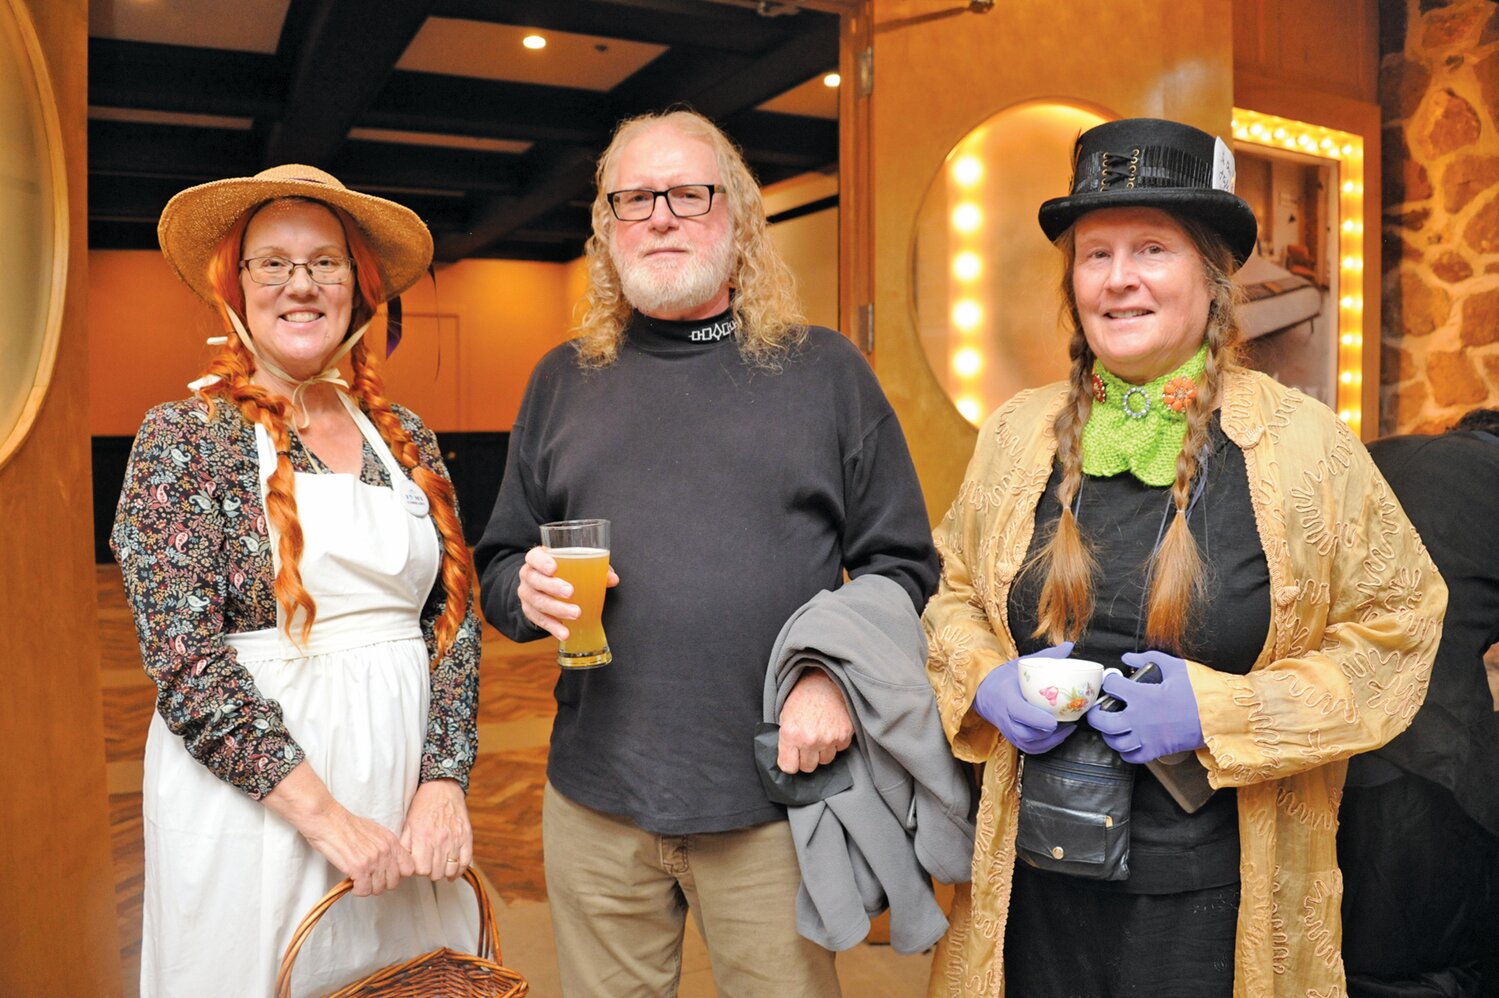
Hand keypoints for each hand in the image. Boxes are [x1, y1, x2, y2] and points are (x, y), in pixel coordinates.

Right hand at [301, 806, 415, 896]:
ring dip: (368, 888)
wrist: (328, 820)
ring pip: (378, 889)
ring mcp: (373, 860)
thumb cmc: (347, 825)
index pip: (409, 868)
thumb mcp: (376, 832)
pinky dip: (357, 890)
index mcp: (392, 841)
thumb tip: (390, 864)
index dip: (397, 874)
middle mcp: (386, 851)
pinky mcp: (359, 868)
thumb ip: (386, 847)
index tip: (386, 874)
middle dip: (381, 884)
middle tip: (369, 880)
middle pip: (394, 882)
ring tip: (359, 881)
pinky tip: (352, 883)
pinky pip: (364, 890)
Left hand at [401, 779, 472, 881]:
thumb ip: (405, 846)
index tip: (418, 865)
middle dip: (431, 872)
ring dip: (444, 872)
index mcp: (423, 838)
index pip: (421, 870)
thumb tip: (404, 864)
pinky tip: (453, 871)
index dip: (418, 870)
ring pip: (451, 870)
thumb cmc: (423, 806)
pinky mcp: (466, 837)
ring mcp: (455, 839)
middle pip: (436, 873)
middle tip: (429, 864)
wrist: (442, 788)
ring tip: (440, 866)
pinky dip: (460, 870)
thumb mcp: (408, 825)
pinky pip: (466, 862)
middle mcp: (440, 840)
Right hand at [517, 544, 619, 639]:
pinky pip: (540, 620)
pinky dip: (553, 627)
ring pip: (538, 602)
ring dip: (557, 609)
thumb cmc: (563, 571)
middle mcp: (528, 575)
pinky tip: (565, 632)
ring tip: (575, 614)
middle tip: (570, 592)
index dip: (541, 562)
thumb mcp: (575, 565)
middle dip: (552, 586)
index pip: (533, 557)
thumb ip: (595, 568)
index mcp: (537, 559)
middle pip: (535, 580)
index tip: (554, 568)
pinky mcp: (530, 612)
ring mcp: (527, 594)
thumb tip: (613, 579)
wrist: (542, 587)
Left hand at [776, 668, 853, 772]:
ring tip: (820, 733)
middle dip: (806, 758)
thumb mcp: (785, 717)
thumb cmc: (802, 698)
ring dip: (822, 751)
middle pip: (808, 767)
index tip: (792, 757)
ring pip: (825, 760)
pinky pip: (839, 749)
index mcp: (791, 735)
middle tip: (806, 744)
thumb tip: (788, 760)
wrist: (823, 681)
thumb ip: (786, 740)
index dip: (790, 762)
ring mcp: (829, 738)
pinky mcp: (844, 735)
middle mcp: (809, 740)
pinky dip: (835, 742)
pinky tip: (831, 728)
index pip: (789, 768)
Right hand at [973, 642, 1076, 753]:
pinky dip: (1045, 746)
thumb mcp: (1022, 664)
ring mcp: (1007, 729)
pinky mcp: (1011, 737)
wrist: (983, 692)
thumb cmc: (1005, 678)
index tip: (1054, 720)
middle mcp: (1005, 716)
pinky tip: (1057, 737)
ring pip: (1028, 743)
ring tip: (1067, 729)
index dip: (1037, 719)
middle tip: (1067, 723)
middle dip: (1048, 733)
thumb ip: (1047, 657)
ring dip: (1049, 740)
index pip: (1019, 712)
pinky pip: (1028, 748)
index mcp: (1006, 697)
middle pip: (1024, 733)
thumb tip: (1069, 646)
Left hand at [1086, 649, 1204, 763]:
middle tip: (1098, 707)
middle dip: (1095, 713)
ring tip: (1112, 725)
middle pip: (1102, 721)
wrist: (1222, 715)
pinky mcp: (1157, 751)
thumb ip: (1149, 658)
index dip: (1109, 681)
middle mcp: (1139, 718)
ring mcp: (1147, 737)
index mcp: (1143, 696)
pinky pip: (1132, 756)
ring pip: (1115, 741)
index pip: (1111, 687)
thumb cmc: (1201, 691)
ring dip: (1109, 733)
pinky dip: (1125, 751)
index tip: (1112, 680)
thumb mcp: (1176, 667)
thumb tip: (1128, 657)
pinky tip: (1128, 741)